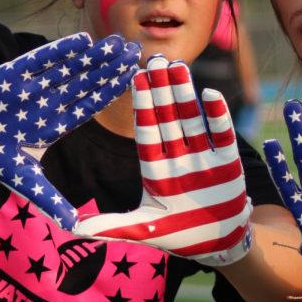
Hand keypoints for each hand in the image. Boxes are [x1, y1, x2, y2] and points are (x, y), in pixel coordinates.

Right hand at [0, 32, 139, 226]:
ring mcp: (32, 88)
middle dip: (109, 69)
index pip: (90, 106)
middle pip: (85, 84)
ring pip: (68, 70)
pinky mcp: (10, 75)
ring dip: (91, 57)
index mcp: (56, 125)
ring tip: (115, 43)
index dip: (111, 92)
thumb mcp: (24, 179)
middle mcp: (49, 103)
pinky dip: (58, 53)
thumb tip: (73, 226)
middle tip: (135, 52)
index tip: (134, 79)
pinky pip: (39, 62)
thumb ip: (49, 199)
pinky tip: (81, 41)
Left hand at [73, 56, 252, 265]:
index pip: (147, 132)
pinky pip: (221, 134)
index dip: (142, 106)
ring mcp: (203, 156)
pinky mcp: (227, 161)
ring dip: (185, 93)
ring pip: (192, 118)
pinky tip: (209, 93)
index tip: (135, 78)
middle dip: (162, 89)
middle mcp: (178, 156)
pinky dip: (217, 114)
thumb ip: (112, 226)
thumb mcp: (143, 229)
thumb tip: (74, 228)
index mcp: (155, 169)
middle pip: (168, 117)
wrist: (218, 243)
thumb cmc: (177, 235)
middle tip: (155, 58)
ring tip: (178, 65)